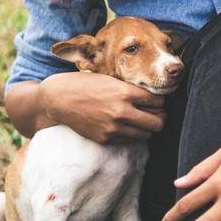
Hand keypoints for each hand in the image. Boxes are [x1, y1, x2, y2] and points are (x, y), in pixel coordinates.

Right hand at [38, 71, 165, 143]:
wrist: (59, 99)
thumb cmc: (86, 85)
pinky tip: (127, 125)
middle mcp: (122, 112)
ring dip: (148, 128)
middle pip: (158, 122)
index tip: (157, 101)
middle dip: (161, 117)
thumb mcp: (111, 80)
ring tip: (142, 120)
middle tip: (157, 114)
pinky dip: (133, 133)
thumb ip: (132, 89)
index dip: (161, 101)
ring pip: (147, 134)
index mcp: (125, 93)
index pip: (159, 102)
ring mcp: (114, 128)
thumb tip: (154, 98)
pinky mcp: (106, 139)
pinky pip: (130, 140)